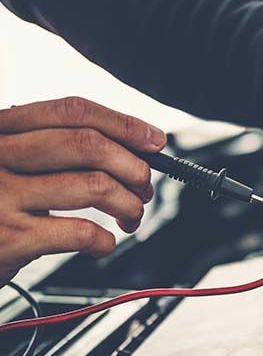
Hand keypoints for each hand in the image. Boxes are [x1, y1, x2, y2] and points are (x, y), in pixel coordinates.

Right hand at [0, 97, 165, 283]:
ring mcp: (1, 196)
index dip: (123, 124)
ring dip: (129, 205)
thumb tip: (135, 148)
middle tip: (143, 189)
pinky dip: (106, 241)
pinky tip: (102, 244)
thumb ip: (57, 151)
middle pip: (89, 145)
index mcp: (2, 130)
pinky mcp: (10, 238)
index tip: (155, 141)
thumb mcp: (13, 165)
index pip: (72, 111)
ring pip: (95, 186)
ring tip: (129, 217)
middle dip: (133, 168)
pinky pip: (82, 232)